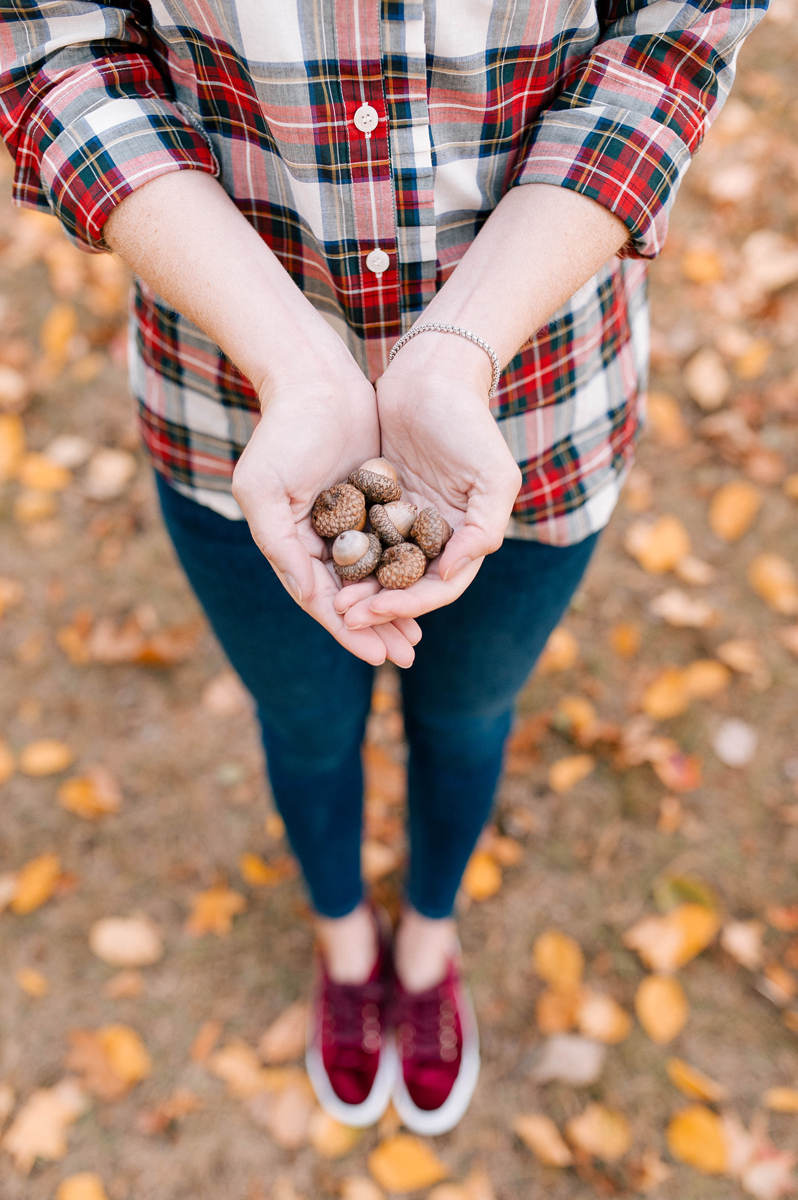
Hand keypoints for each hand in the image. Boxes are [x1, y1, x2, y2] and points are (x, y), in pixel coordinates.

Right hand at [232, 353, 421, 666]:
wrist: (313, 378)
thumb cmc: (283, 432)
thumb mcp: (264, 490)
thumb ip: (281, 546)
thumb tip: (310, 599)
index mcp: (291, 544)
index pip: (321, 601)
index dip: (348, 631)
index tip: (375, 658)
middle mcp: (318, 540)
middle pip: (352, 597)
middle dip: (378, 628)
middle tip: (406, 656)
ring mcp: (348, 521)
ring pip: (376, 576)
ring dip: (396, 607)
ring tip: (419, 637)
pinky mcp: (374, 500)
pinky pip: (394, 544)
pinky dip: (408, 568)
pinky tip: (430, 586)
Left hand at [334, 334, 521, 629]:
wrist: (434, 372)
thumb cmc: (469, 421)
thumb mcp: (494, 475)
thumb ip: (484, 528)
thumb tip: (452, 573)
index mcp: (466, 535)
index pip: (440, 586)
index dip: (411, 604)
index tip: (379, 611)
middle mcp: (436, 533)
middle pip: (406, 584)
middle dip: (379, 605)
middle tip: (346, 615)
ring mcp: (405, 517)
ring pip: (379, 566)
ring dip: (359, 587)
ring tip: (333, 600)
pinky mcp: (378, 498)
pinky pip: (360, 536)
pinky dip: (346, 554)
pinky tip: (322, 565)